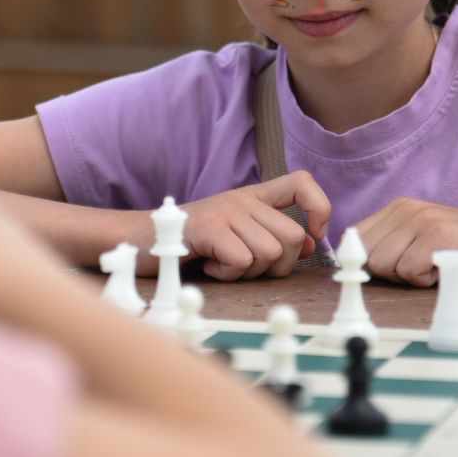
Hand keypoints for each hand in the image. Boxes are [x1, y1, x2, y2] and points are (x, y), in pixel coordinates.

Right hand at [181, 172, 331, 281]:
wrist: (139, 239)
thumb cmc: (189, 243)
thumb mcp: (235, 234)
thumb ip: (271, 236)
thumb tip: (310, 245)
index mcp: (252, 197)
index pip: (302, 182)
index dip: (319, 209)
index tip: (312, 236)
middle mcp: (242, 199)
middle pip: (293, 237)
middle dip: (277, 266)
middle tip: (245, 266)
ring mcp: (225, 212)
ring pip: (270, 253)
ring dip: (248, 272)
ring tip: (222, 263)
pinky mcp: (208, 228)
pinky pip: (242, 261)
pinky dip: (227, 274)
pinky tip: (209, 265)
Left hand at [355, 198, 457, 286]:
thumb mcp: (424, 240)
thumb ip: (391, 245)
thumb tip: (353, 266)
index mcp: (399, 208)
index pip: (355, 240)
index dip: (370, 263)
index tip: (401, 267)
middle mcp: (406, 209)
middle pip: (368, 257)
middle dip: (393, 273)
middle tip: (427, 267)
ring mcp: (421, 220)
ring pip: (384, 266)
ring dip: (411, 277)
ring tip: (439, 266)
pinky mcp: (437, 236)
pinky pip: (409, 273)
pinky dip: (428, 281)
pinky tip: (448, 269)